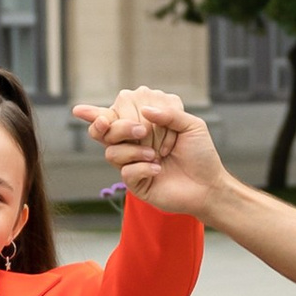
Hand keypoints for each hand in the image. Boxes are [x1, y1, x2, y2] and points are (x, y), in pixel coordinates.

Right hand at [75, 90, 225, 217]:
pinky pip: (125, 171)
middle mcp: (132, 142)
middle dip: (121, 128)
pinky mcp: (135, 182)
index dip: (97, 115)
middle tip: (143, 131)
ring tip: (157, 154)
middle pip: (106, 131)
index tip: (87, 113)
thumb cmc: (200, 153)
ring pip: (111, 152)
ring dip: (134, 150)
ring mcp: (131, 162)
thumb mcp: (191, 125)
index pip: (113, 115)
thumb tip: (144, 110)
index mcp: (142, 124)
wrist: (208, 185)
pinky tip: (158, 169)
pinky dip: (142, 168)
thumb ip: (169, 113)